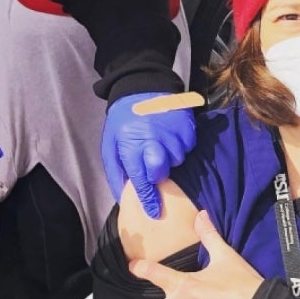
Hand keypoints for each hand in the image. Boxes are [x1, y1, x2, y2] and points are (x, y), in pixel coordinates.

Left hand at [100, 92, 195, 219]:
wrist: (139, 86)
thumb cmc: (122, 120)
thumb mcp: (110, 145)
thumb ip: (116, 173)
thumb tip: (123, 199)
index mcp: (131, 145)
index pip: (141, 179)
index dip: (148, 198)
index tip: (155, 212)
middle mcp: (153, 139)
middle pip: (162, 170)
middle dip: (158, 174)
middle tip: (152, 166)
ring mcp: (172, 131)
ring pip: (178, 159)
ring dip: (170, 158)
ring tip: (160, 145)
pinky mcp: (186, 123)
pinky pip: (189, 145)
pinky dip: (181, 145)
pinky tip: (170, 136)